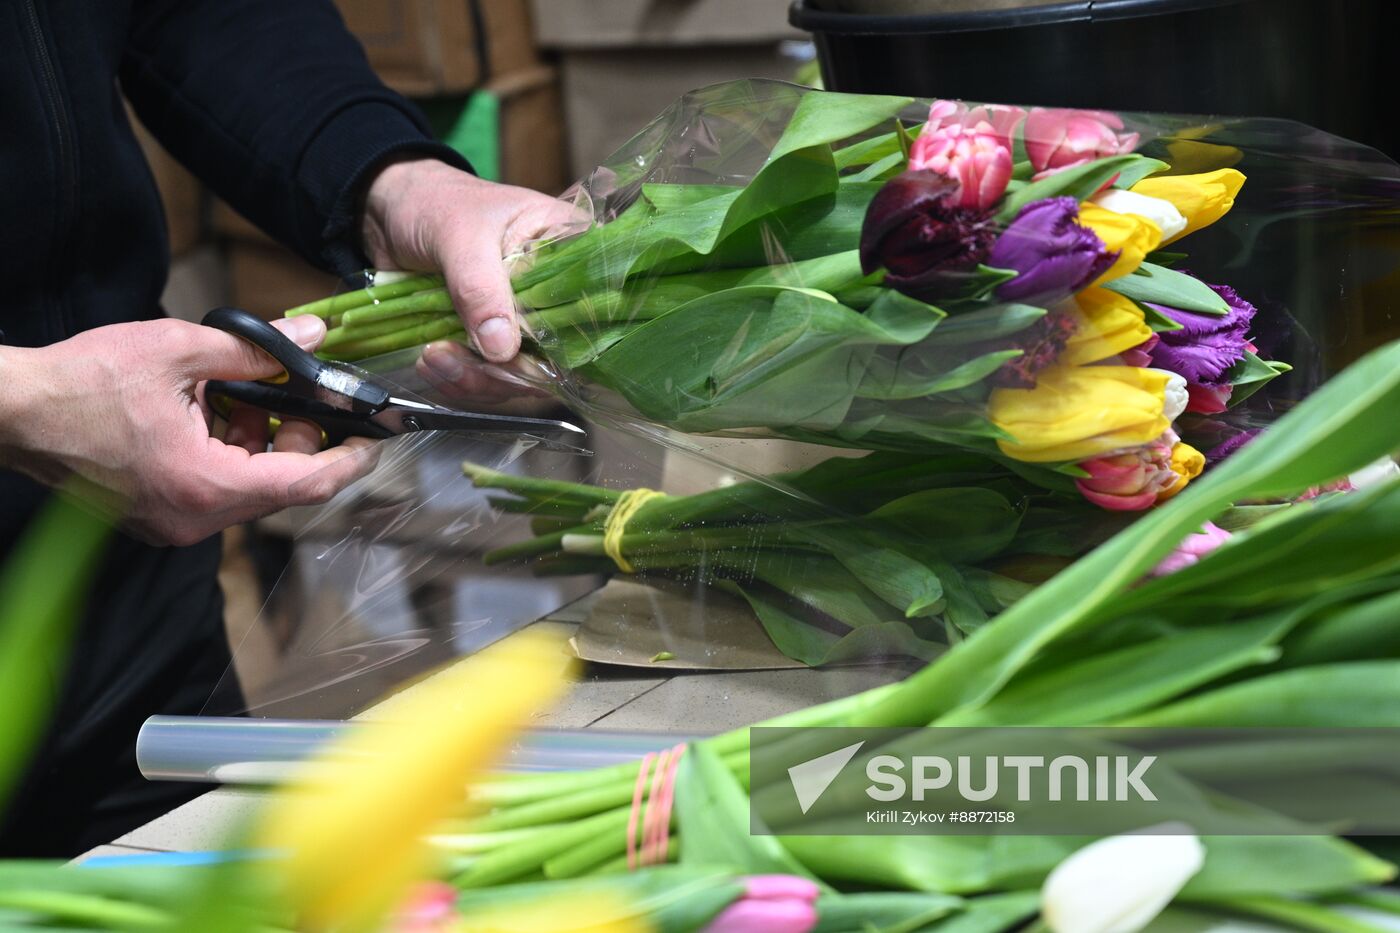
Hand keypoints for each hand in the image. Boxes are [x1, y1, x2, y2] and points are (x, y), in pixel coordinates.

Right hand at [0, 316, 376, 545]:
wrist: (10, 412)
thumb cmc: (82, 381)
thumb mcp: (179, 350)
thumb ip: (256, 349)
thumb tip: (313, 337)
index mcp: (205, 485)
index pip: (308, 484)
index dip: (351, 459)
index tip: (376, 435)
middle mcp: (194, 519)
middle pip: (282, 486)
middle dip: (302, 439)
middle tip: (304, 393)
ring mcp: (173, 523)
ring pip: (249, 487)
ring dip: (263, 442)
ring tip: (247, 393)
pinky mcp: (156, 516)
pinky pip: (216, 490)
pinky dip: (230, 453)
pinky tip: (216, 411)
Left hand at [359, 158, 579, 398]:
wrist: (387, 212)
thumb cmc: (433, 202)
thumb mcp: (457, 234)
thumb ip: (479, 287)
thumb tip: (501, 348)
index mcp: (566, 248)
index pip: (593, 306)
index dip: (569, 343)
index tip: (524, 357)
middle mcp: (553, 291)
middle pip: (558, 356)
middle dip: (506, 372)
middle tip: (456, 357)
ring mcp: (522, 320)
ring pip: (520, 375)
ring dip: (475, 379)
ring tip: (435, 356)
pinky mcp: (490, 341)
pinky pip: (489, 379)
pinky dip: (459, 379)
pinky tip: (432, 360)